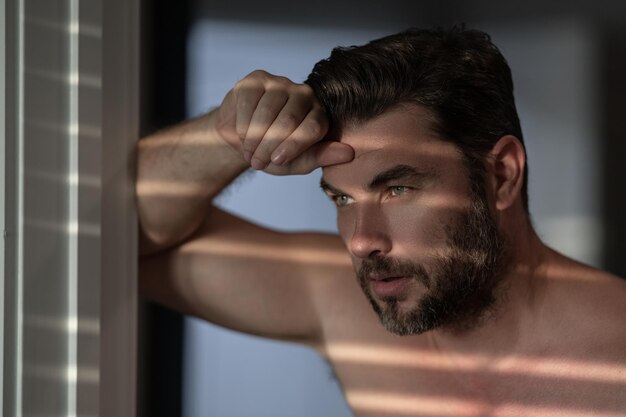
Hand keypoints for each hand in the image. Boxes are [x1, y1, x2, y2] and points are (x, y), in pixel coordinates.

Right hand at [214, 70, 353, 174]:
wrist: (241, 140)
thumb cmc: (272, 153)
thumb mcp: (297, 162)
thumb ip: (320, 158)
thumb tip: (349, 154)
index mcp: (319, 114)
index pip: (313, 127)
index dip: (294, 146)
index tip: (277, 161)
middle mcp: (304, 94)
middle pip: (289, 119)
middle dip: (270, 145)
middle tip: (258, 162)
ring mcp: (280, 83)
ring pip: (267, 111)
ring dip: (254, 137)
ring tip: (249, 152)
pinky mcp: (257, 79)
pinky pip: (249, 102)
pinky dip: (242, 124)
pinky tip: (241, 134)